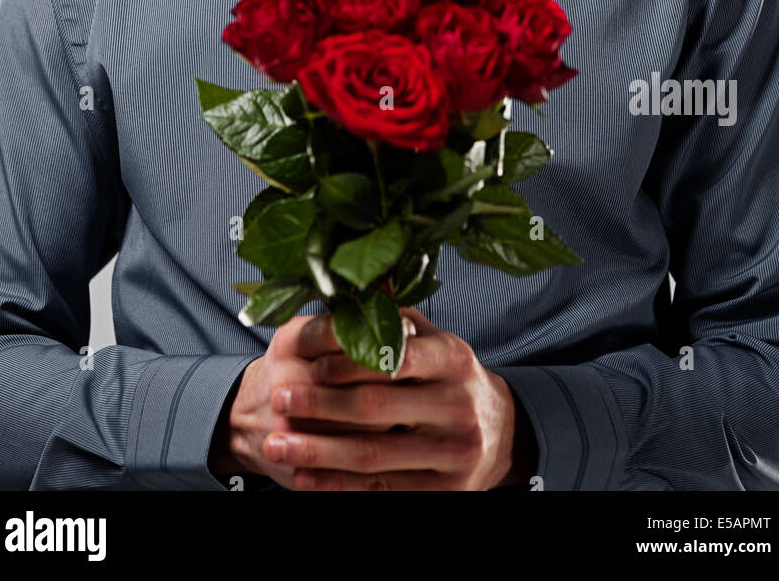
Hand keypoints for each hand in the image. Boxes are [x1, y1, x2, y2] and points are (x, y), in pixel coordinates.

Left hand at [245, 305, 532, 490]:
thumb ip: (397, 318)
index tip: (309, 365)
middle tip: (277, 398)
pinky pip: (383, 490)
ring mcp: (454, 453)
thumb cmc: (450, 377)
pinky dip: (339, 486)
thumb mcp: (436, 340)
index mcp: (453, 359)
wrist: (502, 434)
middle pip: (378, 409)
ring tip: (276, 445)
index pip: (395, 359)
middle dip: (321, 405)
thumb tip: (356, 288)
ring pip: (374, 456)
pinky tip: (305, 479)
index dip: (348, 363)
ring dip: (318, 452)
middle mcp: (458, 406)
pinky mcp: (446, 491)